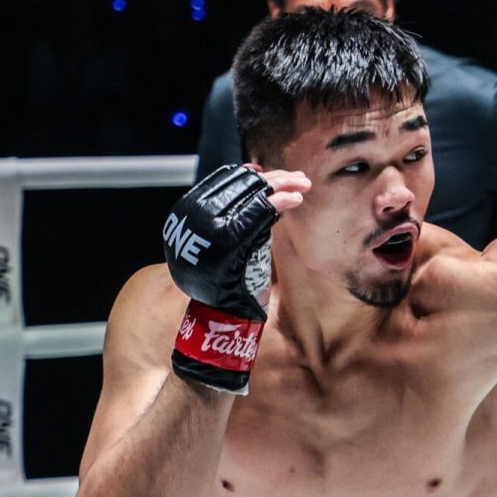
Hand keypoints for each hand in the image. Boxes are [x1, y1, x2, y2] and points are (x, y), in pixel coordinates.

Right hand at [164, 165, 304, 394]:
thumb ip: (242, 221)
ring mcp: (210, 230)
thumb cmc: (229, 287)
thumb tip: (262, 189)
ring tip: (302, 185)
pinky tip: (294, 199)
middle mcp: (197, 220)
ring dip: (280, 187)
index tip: (278, 176)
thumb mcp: (233, 247)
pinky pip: (254, 216)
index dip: (253, 177)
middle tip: (300, 178)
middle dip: (273, 179)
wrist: (218, 320)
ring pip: (248, 197)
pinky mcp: (227, 243)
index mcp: (194, 217)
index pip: (225, 185)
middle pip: (240, 187)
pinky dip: (275, 204)